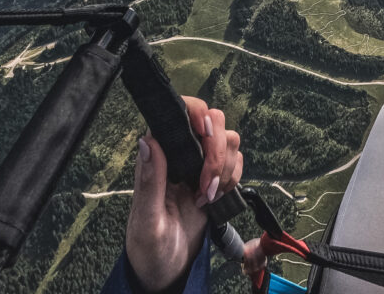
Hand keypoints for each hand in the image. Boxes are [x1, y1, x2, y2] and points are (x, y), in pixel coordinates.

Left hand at [125, 97, 243, 290]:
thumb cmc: (148, 248)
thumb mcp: (146, 221)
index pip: (179, 113)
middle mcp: (180, 152)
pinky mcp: (215, 177)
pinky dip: (233, 178)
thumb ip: (150, 181)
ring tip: (207, 197)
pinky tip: (215, 198)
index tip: (203, 132)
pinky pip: (236, 161)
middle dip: (216, 150)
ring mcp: (199, 163)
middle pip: (212, 120)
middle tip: (205, 184)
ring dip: (224, 168)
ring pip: (228, 139)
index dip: (196, 113)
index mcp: (157, 155)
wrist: (167, 271)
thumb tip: (148, 141)